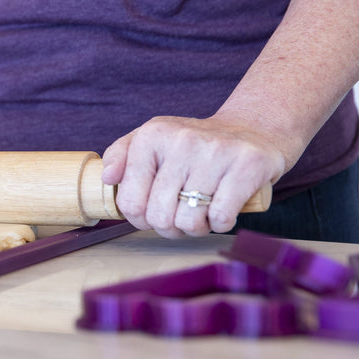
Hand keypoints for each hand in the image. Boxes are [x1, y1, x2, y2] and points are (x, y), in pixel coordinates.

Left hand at [101, 116, 286, 237]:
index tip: (152, 213)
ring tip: (200, 214)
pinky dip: (220, 224)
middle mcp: (182, 140)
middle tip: (179, 218)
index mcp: (152, 135)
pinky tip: (222, 211)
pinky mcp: (247, 165)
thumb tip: (107, 178)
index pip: (130, 202)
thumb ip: (120, 155)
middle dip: (168, 227)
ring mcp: (216, 152)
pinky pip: (221, 217)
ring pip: (189, 220)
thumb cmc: (193, 146)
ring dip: (195, 228)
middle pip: (159, 215)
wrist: (251, 130)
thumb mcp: (152, 140)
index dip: (140, 219)